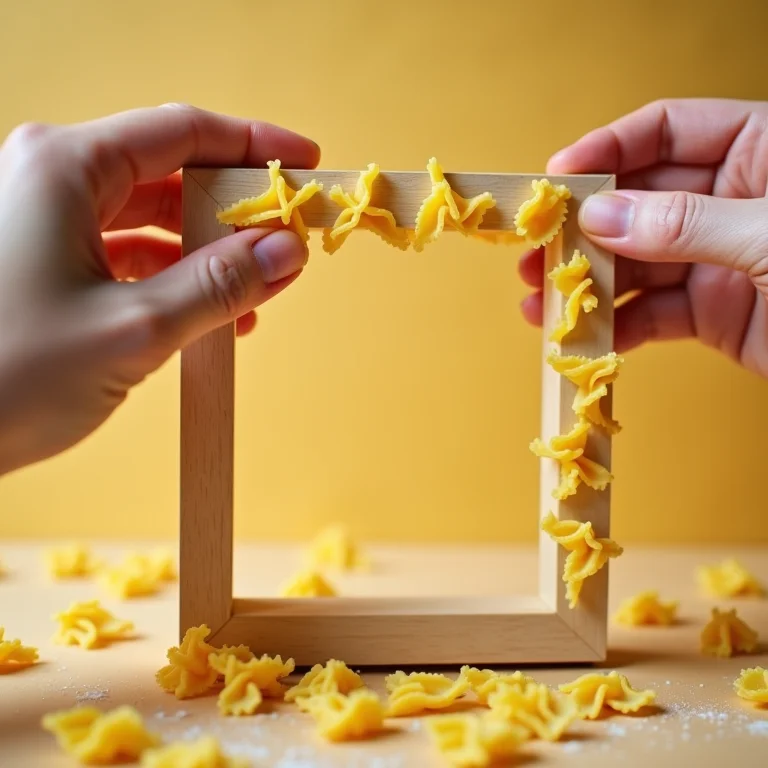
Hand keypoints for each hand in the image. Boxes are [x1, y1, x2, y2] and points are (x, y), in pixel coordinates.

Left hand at [0, 104, 319, 474]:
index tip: (303, 163)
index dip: (252, 145)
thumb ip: (219, 284)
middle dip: (234, 210)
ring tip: (260, 292)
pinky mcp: (43, 265)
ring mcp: (43, 223)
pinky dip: (173, 280)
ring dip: (208, 253)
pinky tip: (211, 314)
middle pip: (169, 174)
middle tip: (288, 238)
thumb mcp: (134, 327)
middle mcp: (50, 181)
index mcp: (65, 168)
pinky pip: (126, 256)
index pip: (182, 132)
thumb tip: (286, 250)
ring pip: (150, 220)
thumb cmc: (7, 372)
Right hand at [519, 98, 767, 374]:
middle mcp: (731, 202)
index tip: (559, 177)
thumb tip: (602, 217)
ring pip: (636, 264)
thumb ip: (687, 225)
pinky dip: (616, 327)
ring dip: (586, 283)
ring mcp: (719, 260)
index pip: (667, 131)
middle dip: (583, 228)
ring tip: (540, 301)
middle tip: (535, 250)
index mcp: (760, 152)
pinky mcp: (715, 315)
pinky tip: (582, 334)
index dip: (608, 149)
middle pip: (637, 202)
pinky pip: (653, 316)